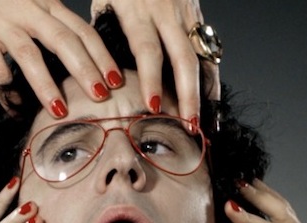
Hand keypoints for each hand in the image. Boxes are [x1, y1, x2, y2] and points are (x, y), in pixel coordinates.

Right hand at [0, 0, 119, 112]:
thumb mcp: (32, 7)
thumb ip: (56, 26)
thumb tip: (88, 61)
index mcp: (46, 5)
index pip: (81, 30)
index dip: (101, 55)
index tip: (118, 79)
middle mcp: (27, 11)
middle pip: (63, 40)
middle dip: (85, 69)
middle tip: (103, 96)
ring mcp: (2, 25)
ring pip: (30, 54)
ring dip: (47, 85)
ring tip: (62, 112)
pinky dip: (7, 91)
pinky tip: (16, 109)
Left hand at [92, 0, 214, 119]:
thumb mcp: (104, 0)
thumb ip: (104, 31)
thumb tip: (97, 69)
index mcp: (138, 11)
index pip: (147, 49)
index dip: (151, 79)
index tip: (152, 105)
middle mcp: (166, 14)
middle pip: (182, 59)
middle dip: (187, 95)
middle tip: (187, 125)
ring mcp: (185, 15)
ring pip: (201, 58)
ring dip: (203, 92)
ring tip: (202, 121)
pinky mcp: (197, 16)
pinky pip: (207, 52)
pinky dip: (210, 77)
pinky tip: (209, 100)